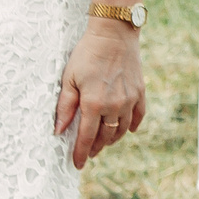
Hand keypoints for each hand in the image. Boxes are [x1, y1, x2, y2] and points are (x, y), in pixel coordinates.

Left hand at [56, 17, 146, 167]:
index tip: (77, 164)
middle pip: (106, 136)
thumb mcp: (69, 79)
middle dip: (96, 147)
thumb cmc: (87, 54)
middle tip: (89, 153)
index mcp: (94, 103)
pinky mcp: (140, 91)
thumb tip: (59, 130)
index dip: (80, 152)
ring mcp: (130, 99)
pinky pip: (138, 115)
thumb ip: (65, 106)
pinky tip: (127, 129)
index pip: (87, 137)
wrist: (114, 34)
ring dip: (112, 139)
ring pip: (122, 129)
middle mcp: (114, 105)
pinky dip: (133, 125)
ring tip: (104, 143)